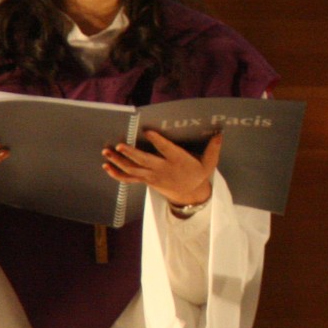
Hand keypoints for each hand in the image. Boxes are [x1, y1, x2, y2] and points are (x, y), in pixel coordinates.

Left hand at [103, 130, 219, 207]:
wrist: (190, 195)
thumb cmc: (198, 175)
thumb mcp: (209, 164)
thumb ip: (213, 149)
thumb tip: (220, 133)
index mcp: (178, 161)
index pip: (166, 150)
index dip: (156, 141)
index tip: (147, 132)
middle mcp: (162, 169)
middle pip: (144, 161)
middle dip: (130, 153)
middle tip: (119, 145)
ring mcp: (152, 176)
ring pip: (132, 169)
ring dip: (118, 161)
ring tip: (107, 152)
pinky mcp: (146, 181)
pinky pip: (129, 179)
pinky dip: (116, 174)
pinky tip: (106, 167)